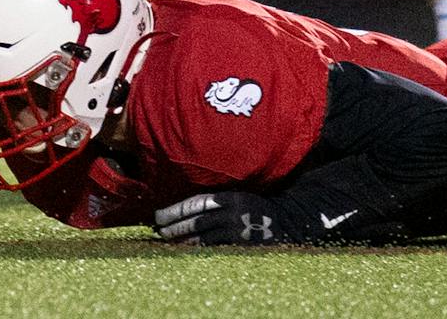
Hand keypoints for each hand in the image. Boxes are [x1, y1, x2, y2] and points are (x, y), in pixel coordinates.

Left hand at [155, 191, 308, 246]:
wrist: (288, 220)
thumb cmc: (256, 208)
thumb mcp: (237, 196)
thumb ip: (217, 201)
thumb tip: (190, 208)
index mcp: (228, 196)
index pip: (195, 203)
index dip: (175, 210)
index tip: (159, 215)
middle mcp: (232, 211)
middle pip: (196, 220)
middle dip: (175, 226)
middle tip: (159, 231)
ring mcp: (238, 229)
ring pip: (204, 236)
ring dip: (184, 240)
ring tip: (168, 241)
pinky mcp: (243, 244)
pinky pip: (216, 248)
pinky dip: (200, 249)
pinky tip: (187, 251)